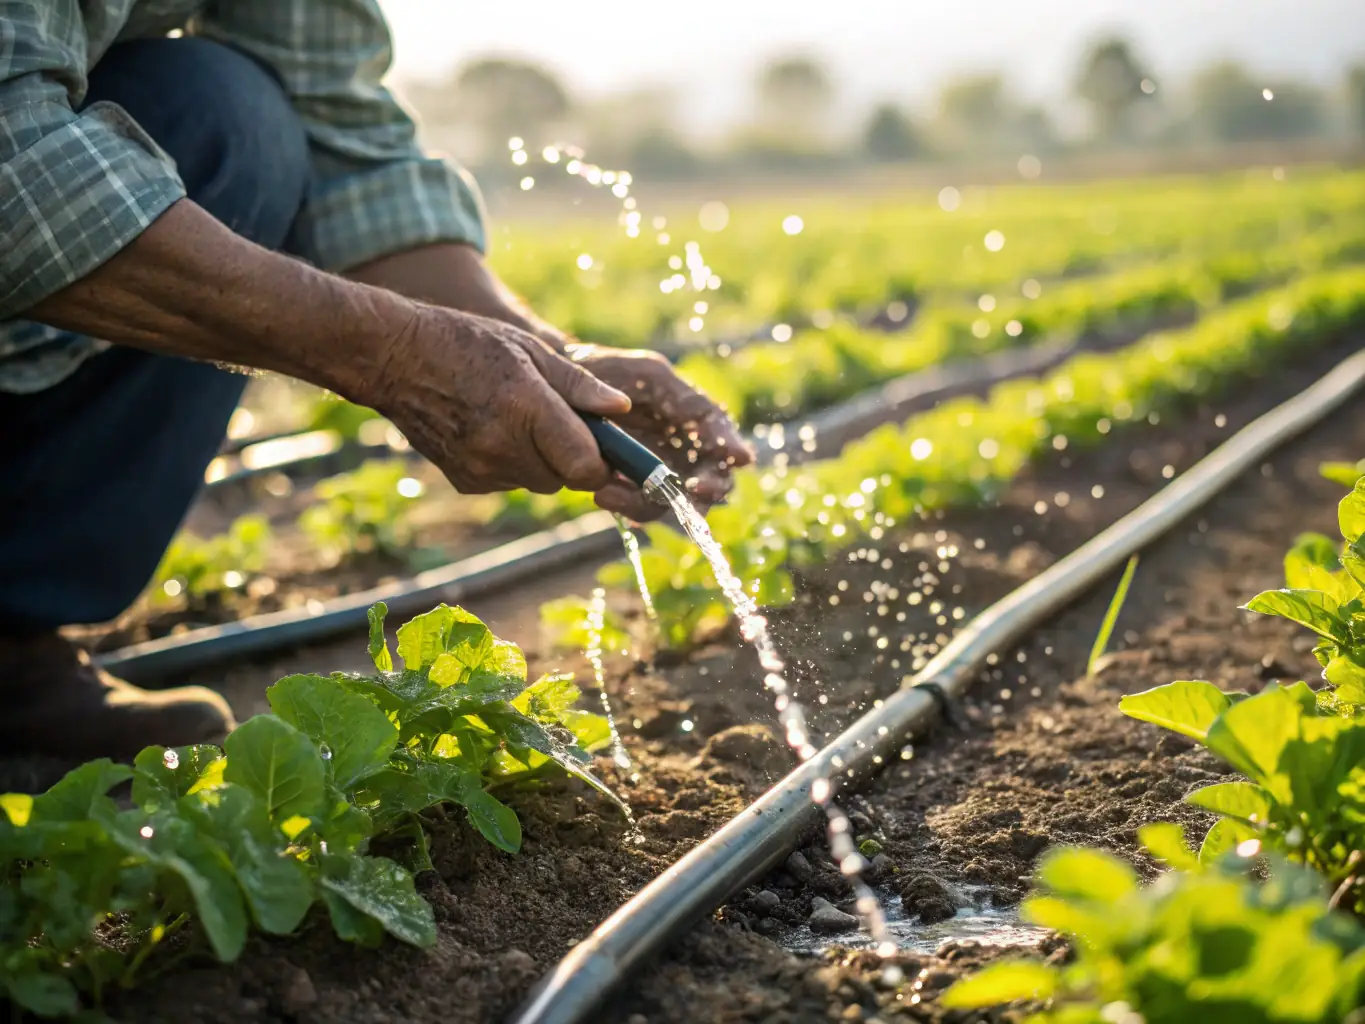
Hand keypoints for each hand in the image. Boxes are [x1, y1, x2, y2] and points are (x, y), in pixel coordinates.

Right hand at [366, 307, 631, 495]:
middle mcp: (503, 447)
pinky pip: (509, 482)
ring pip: (537, 482)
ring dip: (541, 460)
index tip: (605, 447)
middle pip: (565, 479)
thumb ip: (579, 386)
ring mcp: (480, 469)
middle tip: (556, 420)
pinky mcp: (465, 482)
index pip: (586, 467)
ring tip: (516, 416)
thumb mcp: (529, 350)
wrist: (393, 358)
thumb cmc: (467, 343)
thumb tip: (621, 409)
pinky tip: (491, 428)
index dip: (603, 462)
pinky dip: (511, 464)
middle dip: (572, 457)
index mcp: (527, 409)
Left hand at [564, 343, 753, 520]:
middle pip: (712, 476)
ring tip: (610, 490)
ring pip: (676, 499)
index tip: (738, 458)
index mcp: (691, 414)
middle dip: (708, 489)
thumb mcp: (645, 373)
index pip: (721, 434)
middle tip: (694, 491)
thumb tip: (711, 421)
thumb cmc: (606, 371)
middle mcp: (682, 446)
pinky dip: (628, 506)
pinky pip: (643, 506)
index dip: (732, 447)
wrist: (557, 389)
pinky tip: (603, 494)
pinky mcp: (633, 486)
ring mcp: (659, 469)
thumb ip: (679, 396)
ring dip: (652, 500)